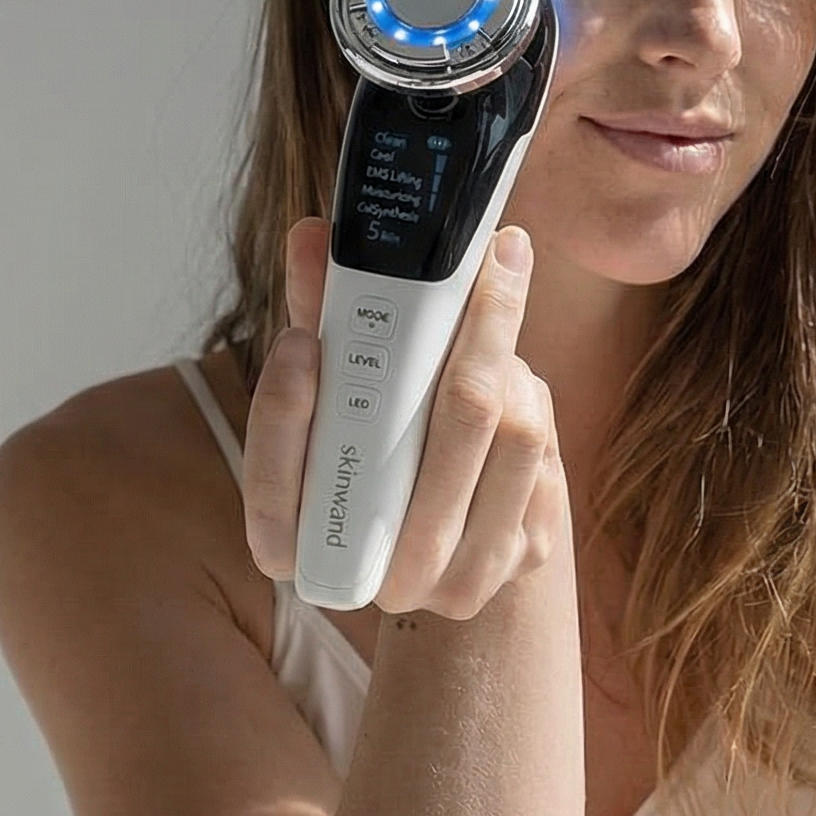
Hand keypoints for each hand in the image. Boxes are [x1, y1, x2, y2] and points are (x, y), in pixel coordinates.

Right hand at [242, 215, 567, 619]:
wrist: (449, 549)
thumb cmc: (370, 456)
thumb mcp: (331, 400)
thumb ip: (318, 323)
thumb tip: (313, 236)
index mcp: (297, 548)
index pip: (273, 489)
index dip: (282, 413)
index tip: (303, 336)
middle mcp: (379, 578)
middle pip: (448, 427)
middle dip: (479, 326)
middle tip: (497, 253)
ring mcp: (458, 578)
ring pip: (513, 434)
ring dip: (510, 362)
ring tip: (494, 326)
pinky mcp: (522, 558)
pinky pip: (543, 454)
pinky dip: (532, 401)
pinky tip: (512, 386)